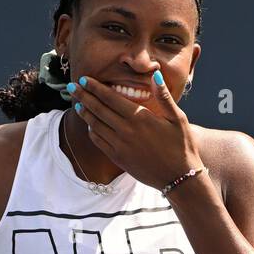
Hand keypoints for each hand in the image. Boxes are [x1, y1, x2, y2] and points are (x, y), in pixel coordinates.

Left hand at [70, 72, 202, 191]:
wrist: (178, 178)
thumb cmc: (181, 145)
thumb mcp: (178, 118)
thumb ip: (164, 96)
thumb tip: (155, 75)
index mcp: (140, 117)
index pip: (110, 98)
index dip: (94, 88)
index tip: (83, 79)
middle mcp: (126, 131)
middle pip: (98, 109)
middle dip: (83, 96)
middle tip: (71, 86)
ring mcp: (120, 146)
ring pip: (96, 125)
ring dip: (85, 113)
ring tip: (78, 103)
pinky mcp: (118, 159)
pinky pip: (99, 142)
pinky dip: (92, 131)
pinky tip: (90, 125)